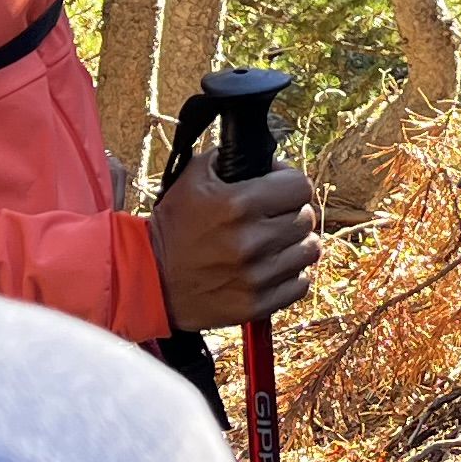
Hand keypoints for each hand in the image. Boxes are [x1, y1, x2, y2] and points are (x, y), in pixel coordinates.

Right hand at [150, 150, 319, 328]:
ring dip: (295, 244)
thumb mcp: (191, 178)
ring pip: (309, 250)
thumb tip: (265, 157)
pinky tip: (271, 267)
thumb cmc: (173, 227)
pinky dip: (291, 274)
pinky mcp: (257, 304)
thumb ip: (228, 158)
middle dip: (292, 212)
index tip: (278, 188)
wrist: (151, 281)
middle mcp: (252, 240)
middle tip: (273, 216)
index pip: (300, 186)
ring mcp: (257, 276)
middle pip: (306, 218)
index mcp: (238, 204)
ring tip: (274, 242)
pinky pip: (300, 283)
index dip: (290, 183)